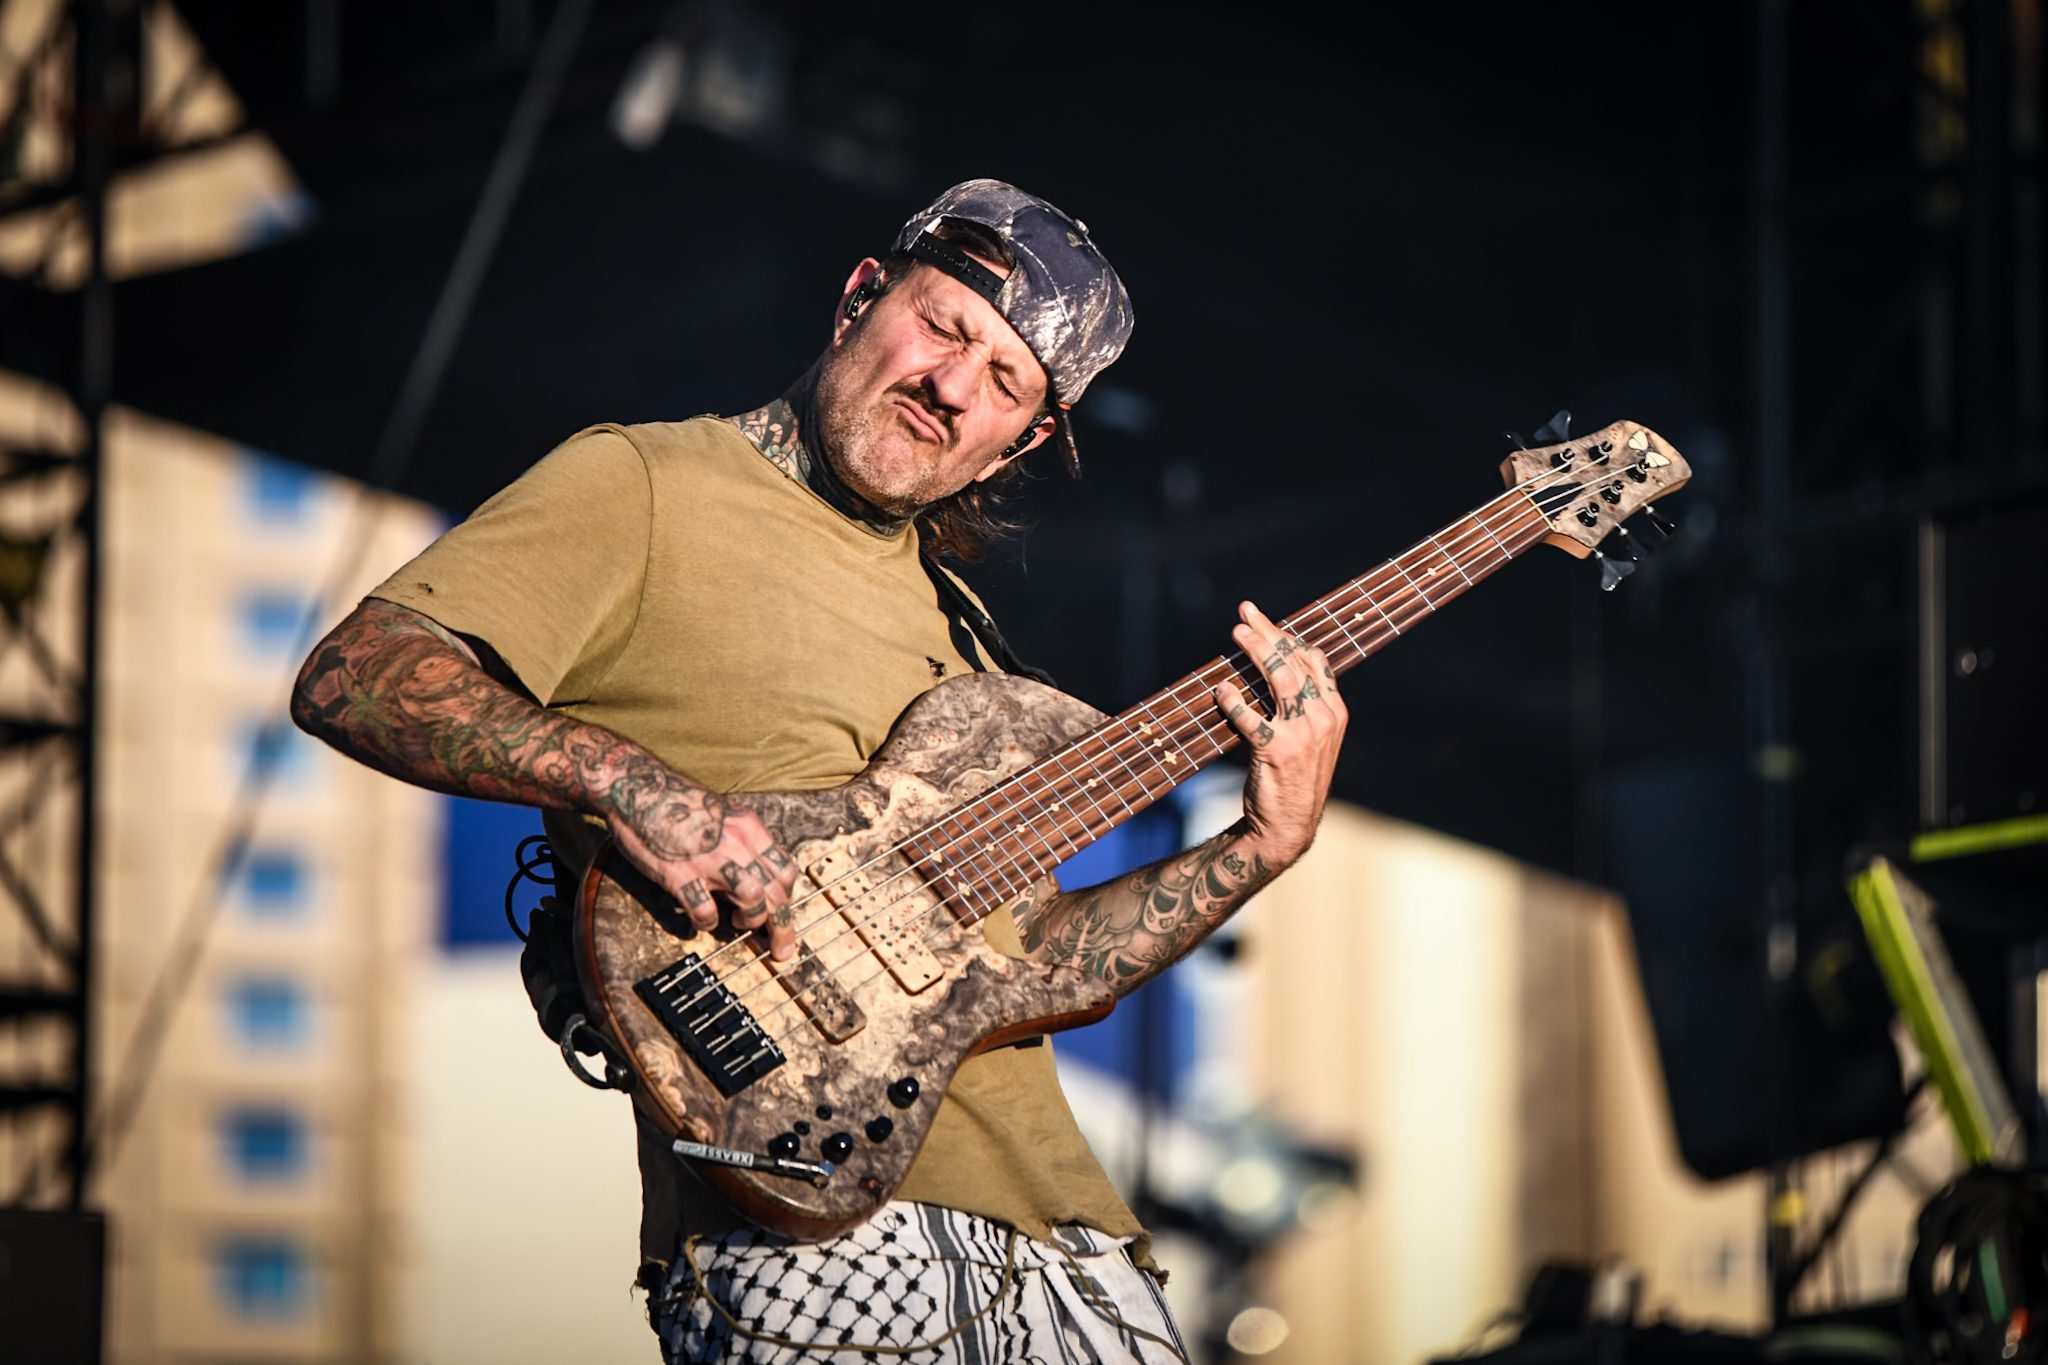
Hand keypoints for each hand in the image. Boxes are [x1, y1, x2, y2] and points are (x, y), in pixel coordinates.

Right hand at [601, 765, 801, 960]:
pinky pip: (705, 912)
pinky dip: (707, 923)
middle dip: (783, 928)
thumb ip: (743, 839)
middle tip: (782, 951)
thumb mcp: (723, 813)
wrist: (637, 789)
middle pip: (776, 892)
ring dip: (750, 920)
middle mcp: (736, 843)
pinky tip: (701, 920)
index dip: (786, 897)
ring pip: (753, 899)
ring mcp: (709, 860)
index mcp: (749, 828)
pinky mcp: (680, 875)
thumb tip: (758, 868)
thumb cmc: (677, 802)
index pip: (786, 870)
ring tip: (737, 923)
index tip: (779, 911)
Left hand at [1212, 601, 1347, 868]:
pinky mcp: (1276, 751)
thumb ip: (1302, 705)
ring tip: (1236, 633)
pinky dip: (1234, 700)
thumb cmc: (1294, 778)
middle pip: (1296, 661)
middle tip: (1245, 613)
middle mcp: (1324, 719)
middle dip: (1270, 633)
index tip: (1269, 623)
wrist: (1288, 826)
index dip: (1291, 637)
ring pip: (1280, 678)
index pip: (1316, 661)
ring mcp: (1303, 734)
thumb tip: (1275, 665)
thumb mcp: (1312, 739)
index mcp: (1335, 712)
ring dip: (1257, 651)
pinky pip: (1251, 717)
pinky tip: (1222, 689)